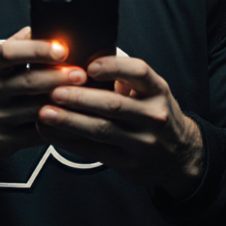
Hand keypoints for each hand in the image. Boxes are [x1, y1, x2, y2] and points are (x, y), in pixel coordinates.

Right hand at [0, 26, 88, 182]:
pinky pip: (37, 134)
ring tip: (83, 95)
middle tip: (82, 74)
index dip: (38, 49)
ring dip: (63, 102)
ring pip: (36, 109)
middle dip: (59, 76)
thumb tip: (47, 24)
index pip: (9, 52)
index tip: (62, 48)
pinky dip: (58, 126)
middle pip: (28, 81)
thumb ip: (20, 46)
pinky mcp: (2, 141)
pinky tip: (73, 119)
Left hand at [37, 55, 204, 199]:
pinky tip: (51, 132)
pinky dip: (69, 141)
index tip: (89, 66)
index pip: (139, 72)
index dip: (113, 67)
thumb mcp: (151, 93)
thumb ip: (125, 80)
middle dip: (79, 97)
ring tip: (45, 112)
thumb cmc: (155, 115)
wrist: (180, 156)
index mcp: (158, 91)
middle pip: (113, 104)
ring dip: (69, 121)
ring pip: (100, 130)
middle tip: (53, 90)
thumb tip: (80, 62)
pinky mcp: (128, 163)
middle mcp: (154, 116)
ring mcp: (142, 142)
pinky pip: (93, 151)